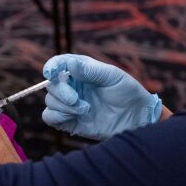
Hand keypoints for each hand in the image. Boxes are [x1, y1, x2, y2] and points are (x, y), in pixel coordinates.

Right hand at [42, 54, 161, 139]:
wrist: (136, 118)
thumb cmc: (127, 92)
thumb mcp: (112, 77)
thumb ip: (90, 70)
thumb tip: (69, 64)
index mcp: (80, 70)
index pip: (58, 64)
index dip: (51, 67)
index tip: (51, 73)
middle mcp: (72, 86)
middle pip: (51, 84)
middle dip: (61, 92)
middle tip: (76, 99)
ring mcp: (69, 104)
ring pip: (50, 101)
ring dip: (64, 106)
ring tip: (85, 109)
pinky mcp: (69, 121)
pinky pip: (49, 117)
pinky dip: (56, 116)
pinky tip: (74, 116)